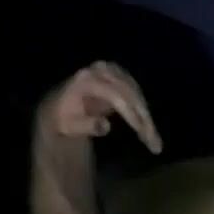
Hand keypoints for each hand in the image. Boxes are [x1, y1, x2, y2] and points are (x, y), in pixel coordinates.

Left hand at [37, 61, 161, 154]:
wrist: (60, 104)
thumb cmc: (64, 118)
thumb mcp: (70, 126)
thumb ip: (86, 126)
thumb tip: (105, 126)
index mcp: (87, 80)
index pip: (116, 96)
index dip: (131, 115)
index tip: (142, 133)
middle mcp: (101, 70)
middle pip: (130, 94)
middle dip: (144, 119)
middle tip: (153, 142)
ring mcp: (112, 70)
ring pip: (136, 94)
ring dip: (146, 117)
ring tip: (152, 140)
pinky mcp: (119, 75)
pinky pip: (136, 93)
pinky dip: (143, 111)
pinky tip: (147, 128)